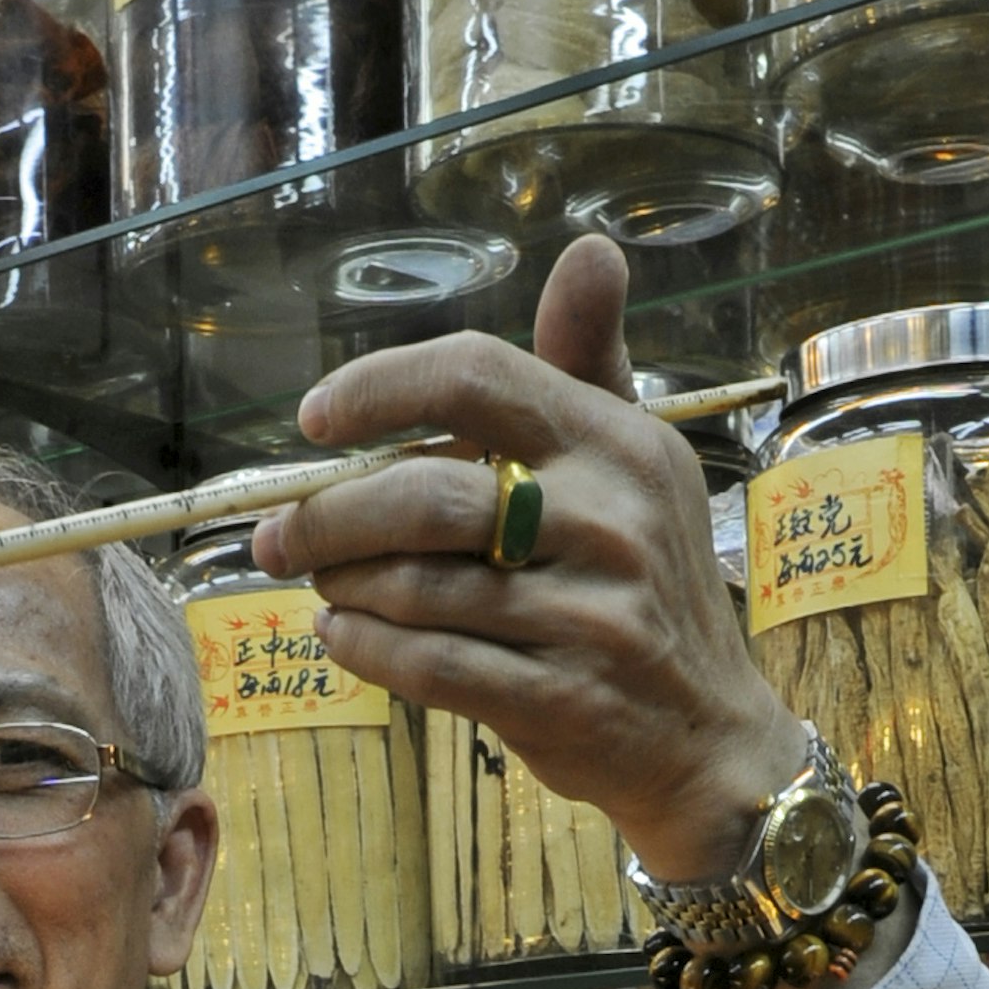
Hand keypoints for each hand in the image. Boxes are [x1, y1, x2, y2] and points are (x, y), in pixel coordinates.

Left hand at [253, 238, 807, 894]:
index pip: (477, 376)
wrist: (712, 738)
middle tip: (277, 535)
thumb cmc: (647, 586)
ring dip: (342, 584)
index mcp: (619, 446)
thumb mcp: (638, 465)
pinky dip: (366, 648)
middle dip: (328, 515)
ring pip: (417, 588)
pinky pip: (430, 665)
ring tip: (319, 582)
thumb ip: (589, 363)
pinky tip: (343, 635)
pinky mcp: (563, 701)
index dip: (379, 388)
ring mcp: (592, 618)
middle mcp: (612, 523)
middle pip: (425, 494)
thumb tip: (593, 250)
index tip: (316, 420)